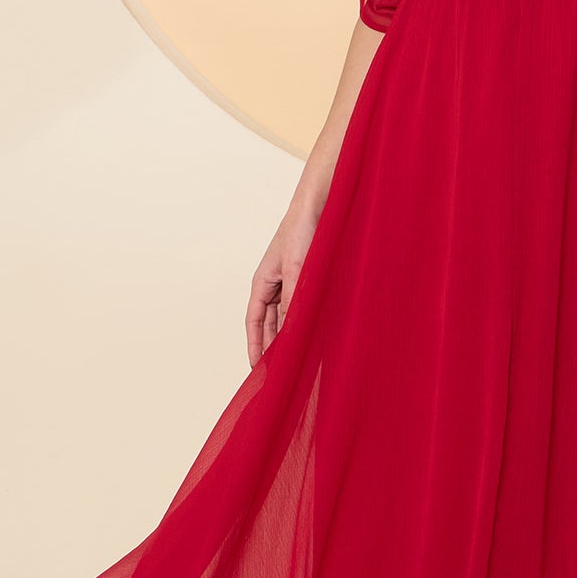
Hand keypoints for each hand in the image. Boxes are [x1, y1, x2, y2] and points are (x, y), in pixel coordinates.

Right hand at [245, 198, 321, 366]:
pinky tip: (317, 334)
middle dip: (274, 346)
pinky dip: (307, 321)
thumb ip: (293, 299)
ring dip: (292, 335)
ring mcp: (291, 282)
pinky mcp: (309, 279)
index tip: (257, 369)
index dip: (255, 346)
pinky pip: (304, 307)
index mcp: (262, 282)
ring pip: (289, 317)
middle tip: (281, 372)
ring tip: (298, 359)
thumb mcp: (296, 269)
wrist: (322, 205)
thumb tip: (290, 331)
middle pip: (271, 324)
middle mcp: (275, 285)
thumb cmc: (302, 231)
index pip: (254, 322)